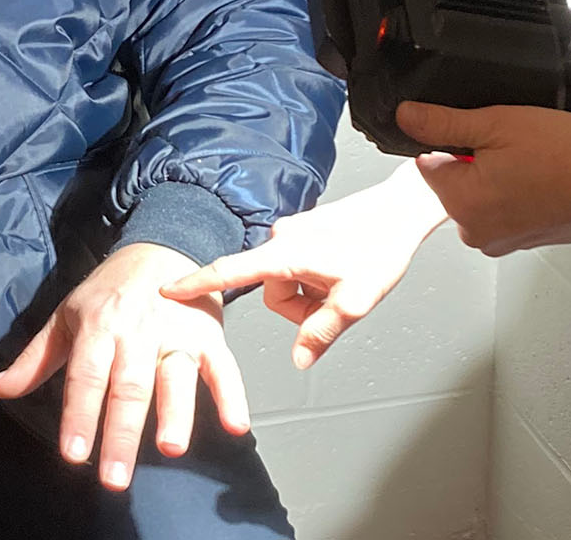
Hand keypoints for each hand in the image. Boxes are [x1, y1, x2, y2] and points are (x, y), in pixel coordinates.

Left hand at [0, 242, 248, 489]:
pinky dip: (232, 395)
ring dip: (175, 413)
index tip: (73, 454)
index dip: (79, 416)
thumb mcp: (67, 316)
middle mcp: (138, 333)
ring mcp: (177, 335)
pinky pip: (224, 368)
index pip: (86, 378)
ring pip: (175, 378)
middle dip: (122, 433)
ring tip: (171, 447)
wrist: (162, 244)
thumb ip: (34, 359)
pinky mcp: (210, 337)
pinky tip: (235, 425)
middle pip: (129, 388)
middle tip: (115, 478)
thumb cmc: (110, 290)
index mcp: (99, 328)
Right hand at [160, 162, 446, 368]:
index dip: (198, 284)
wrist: (400, 212)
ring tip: (343, 281)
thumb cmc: (381, 248)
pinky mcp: (304, 233)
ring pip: (287, 283)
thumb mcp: (355, 301)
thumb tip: (299, 359)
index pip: (231, 272)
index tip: (169, 291)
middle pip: (273, 292)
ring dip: (312, 293)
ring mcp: (293, 234)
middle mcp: (283, 238)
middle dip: (302, 306)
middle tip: (337, 299)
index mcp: (286, 253)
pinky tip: (343, 270)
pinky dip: (317, 278)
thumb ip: (321, 333)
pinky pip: (298, 268)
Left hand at [398, 103, 570, 255]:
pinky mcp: (523, 241)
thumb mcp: (496, 124)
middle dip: (475, 160)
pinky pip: (505, 210)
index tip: (483, 136)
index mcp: (460, 203)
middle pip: (454, 181)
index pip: (428, 162)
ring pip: (481, 194)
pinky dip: (517, 193)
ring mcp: (501, 240)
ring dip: (497, 176)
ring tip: (531, 163)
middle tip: (513, 147)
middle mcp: (475, 231)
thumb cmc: (565, 155)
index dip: (454, 142)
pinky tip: (540, 178)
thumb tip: (406, 117)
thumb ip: (443, 122)